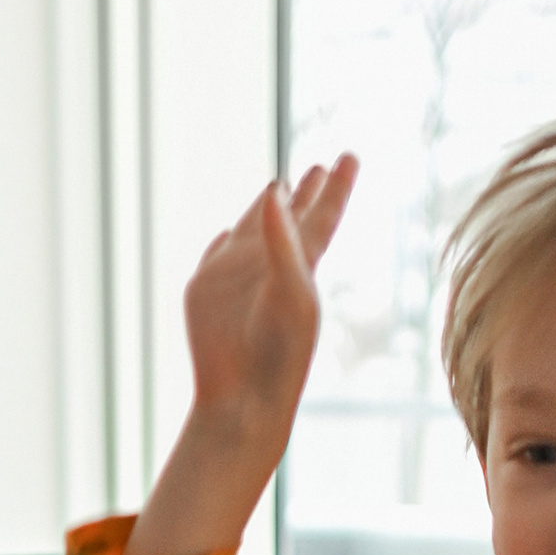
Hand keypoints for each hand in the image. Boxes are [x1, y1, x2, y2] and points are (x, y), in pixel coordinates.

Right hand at [182, 159, 357, 445]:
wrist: (242, 398)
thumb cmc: (278, 352)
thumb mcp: (289, 293)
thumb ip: (282, 242)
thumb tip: (273, 189)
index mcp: (302, 265)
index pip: (324, 215)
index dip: (337, 186)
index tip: (350, 156)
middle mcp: (270, 265)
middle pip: (291, 218)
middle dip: (305, 192)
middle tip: (319, 166)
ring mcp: (236, 276)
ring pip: (252, 230)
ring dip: (264, 209)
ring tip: (277, 187)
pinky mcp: (205, 290)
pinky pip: (215, 254)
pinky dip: (221, 242)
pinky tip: (226, 233)